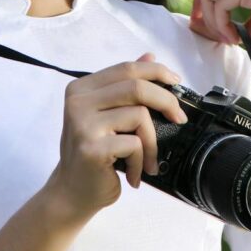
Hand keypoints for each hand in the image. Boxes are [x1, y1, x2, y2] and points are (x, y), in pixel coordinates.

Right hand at [46, 53, 188, 220]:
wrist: (71, 193)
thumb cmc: (93, 154)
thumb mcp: (106, 115)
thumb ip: (124, 86)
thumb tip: (149, 57)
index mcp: (81, 89)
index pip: (126, 69)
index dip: (156, 72)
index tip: (176, 83)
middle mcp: (78, 102)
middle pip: (136, 88)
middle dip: (166, 103)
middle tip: (178, 120)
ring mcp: (83, 124)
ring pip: (139, 116)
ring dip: (152, 144)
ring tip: (146, 161)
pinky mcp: (92, 148)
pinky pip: (135, 144)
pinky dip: (141, 161)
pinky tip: (132, 174)